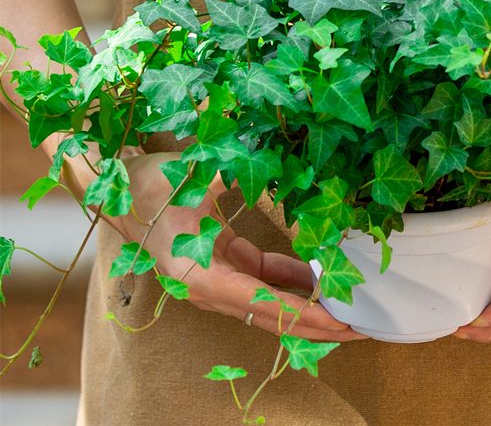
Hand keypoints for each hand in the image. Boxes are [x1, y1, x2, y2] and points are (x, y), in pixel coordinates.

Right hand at [74, 147, 367, 341]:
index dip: (305, 314)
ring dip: (310, 304)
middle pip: (273, 316)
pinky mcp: (224, 266)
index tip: (341, 322)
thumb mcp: (196, 179)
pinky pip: (264, 281)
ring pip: (272, 302)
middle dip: (318, 323)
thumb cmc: (153, 185)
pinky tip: (322, 275)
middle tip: (362, 326)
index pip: (264, 305)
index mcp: (201, 274)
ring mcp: (218, 279)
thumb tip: (281, 169)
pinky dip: (293, 280)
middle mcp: (211, 287)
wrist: (122, 186)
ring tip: (351, 305)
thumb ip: (238, 176)